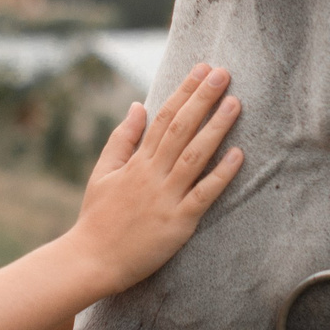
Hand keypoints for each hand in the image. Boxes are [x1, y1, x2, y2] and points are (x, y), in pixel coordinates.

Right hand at [65, 64, 243, 293]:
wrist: (91, 260)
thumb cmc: (97, 218)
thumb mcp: (103, 172)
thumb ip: (122, 138)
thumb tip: (139, 105)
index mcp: (136, 162)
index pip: (163, 118)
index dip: (184, 92)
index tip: (203, 70)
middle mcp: (152, 175)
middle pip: (181, 129)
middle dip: (203, 99)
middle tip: (224, 73)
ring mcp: (165, 198)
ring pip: (194, 156)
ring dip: (216, 128)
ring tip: (235, 103)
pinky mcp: (177, 223)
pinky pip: (203, 195)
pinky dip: (221, 174)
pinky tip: (238, 155)